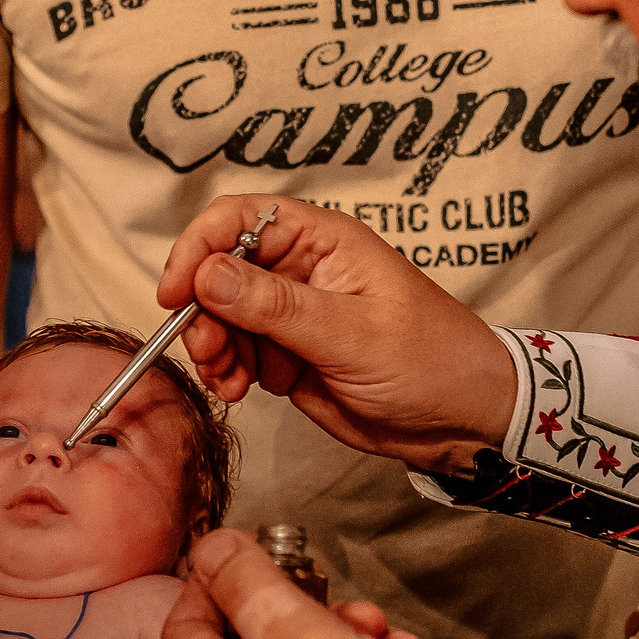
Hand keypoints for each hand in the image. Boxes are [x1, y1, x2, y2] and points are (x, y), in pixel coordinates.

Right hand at [155, 195, 514, 475]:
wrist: (462, 420)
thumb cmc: (431, 361)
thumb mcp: (351, 334)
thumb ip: (276, 306)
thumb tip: (208, 273)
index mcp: (323, 241)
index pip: (239, 219)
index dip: (200, 247)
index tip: (176, 292)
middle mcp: (300, 269)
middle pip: (218, 270)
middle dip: (202, 311)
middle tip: (207, 351)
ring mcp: (291, 313)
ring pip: (220, 316)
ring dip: (212, 347)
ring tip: (230, 381)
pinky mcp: (287, 353)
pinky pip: (236, 352)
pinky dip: (227, 371)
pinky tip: (240, 390)